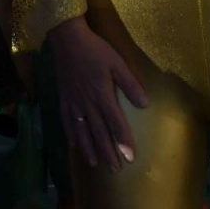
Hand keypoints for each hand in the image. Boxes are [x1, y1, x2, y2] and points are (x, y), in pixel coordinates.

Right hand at [49, 17, 148, 170]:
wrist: (67, 39)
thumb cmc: (95, 50)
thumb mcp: (117, 63)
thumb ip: (130, 85)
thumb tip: (145, 104)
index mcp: (103, 96)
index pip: (116, 124)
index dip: (123, 142)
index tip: (130, 158)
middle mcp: (88, 104)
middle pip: (99, 133)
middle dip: (108, 152)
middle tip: (114, 169)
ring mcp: (74, 103)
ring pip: (82, 131)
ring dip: (89, 149)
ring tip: (95, 164)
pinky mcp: (64, 99)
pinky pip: (67, 121)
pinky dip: (71, 135)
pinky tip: (74, 145)